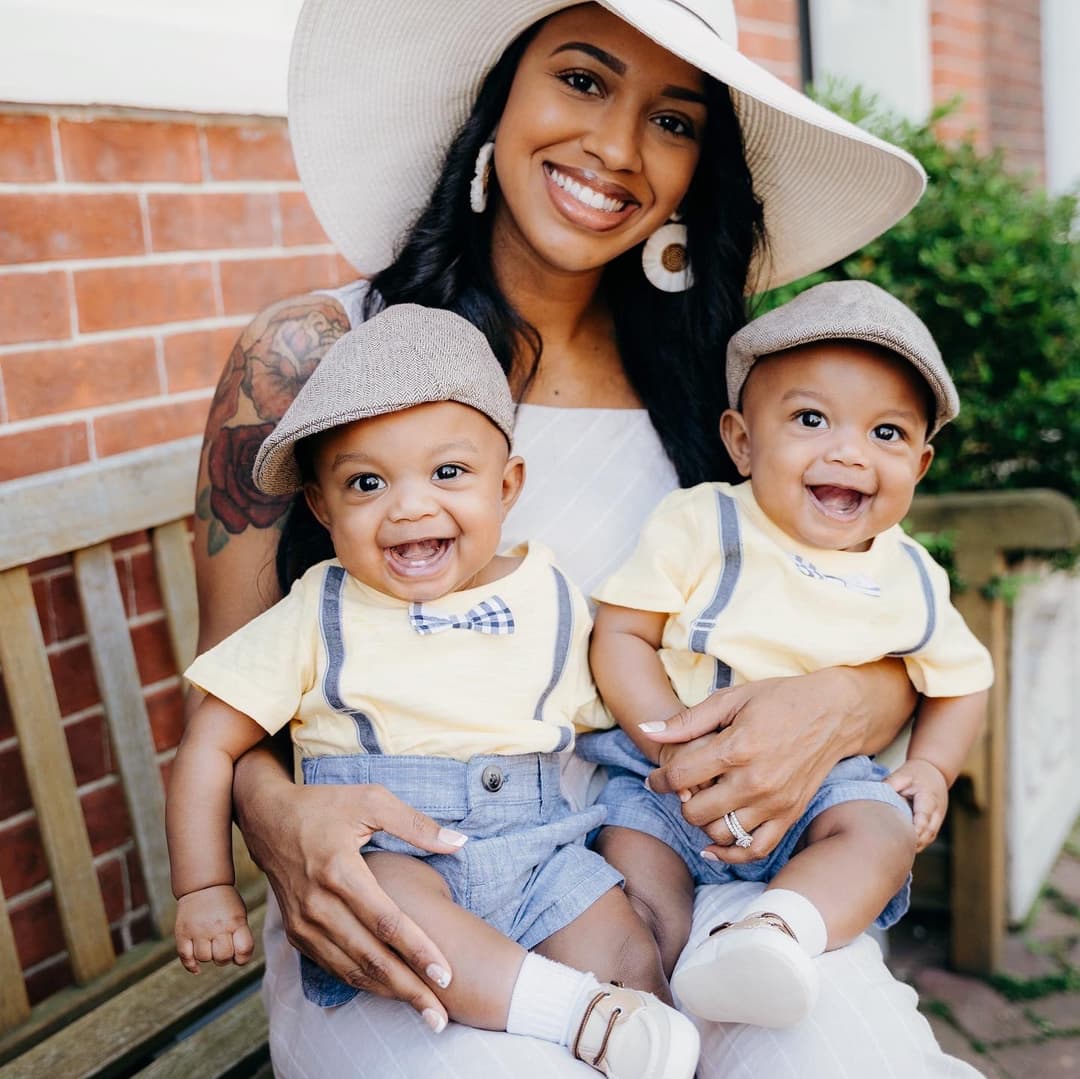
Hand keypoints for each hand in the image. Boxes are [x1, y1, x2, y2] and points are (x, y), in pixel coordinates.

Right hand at [175, 884, 253, 973]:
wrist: (203, 885)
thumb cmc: (225, 903)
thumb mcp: (239, 914)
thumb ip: (240, 936)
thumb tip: (238, 960)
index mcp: (235, 921)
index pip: (244, 949)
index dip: (243, 958)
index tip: (239, 955)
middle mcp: (217, 926)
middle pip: (223, 957)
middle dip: (224, 959)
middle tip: (222, 950)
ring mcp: (198, 930)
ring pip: (204, 958)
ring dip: (208, 957)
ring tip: (209, 946)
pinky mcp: (183, 933)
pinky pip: (185, 957)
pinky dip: (191, 965)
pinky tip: (197, 966)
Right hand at [235, 762, 465, 1030]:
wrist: (265, 817)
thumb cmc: (324, 805)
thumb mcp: (371, 800)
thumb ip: (416, 824)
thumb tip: (459, 842)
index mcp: (340, 870)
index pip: (386, 921)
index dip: (418, 950)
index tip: (447, 974)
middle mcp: (318, 903)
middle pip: (370, 956)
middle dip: (409, 989)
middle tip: (441, 1014)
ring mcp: (304, 922)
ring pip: (351, 969)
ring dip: (388, 993)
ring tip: (424, 1011)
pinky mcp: (296, 932)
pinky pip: (333, 966)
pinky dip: (363, 982)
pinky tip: (390, 991)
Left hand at [642, 672, 863, 862]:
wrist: (834, 713)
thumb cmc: (779, 700)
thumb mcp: (730, 699)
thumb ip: (687, 721)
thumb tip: (647, 731)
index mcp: (736, 748)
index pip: (680, 777)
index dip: (658, 780)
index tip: (654, 779)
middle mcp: (755, 782)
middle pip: (695, 812)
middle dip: (680, 801)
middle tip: (683, 789)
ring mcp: (774, 803)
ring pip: (720, 834)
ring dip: (703, 823)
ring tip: (703, 803)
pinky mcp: (789, 816)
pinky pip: (754, 850)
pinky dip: (731, 854)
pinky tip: (714, 845)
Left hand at [886, 758, 948, 850]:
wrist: (935, 770)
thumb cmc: (916, 773)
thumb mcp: (901, 775)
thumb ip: (889, 785)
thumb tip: (875, 797)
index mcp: (928, 799)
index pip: (923, 818)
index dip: (914, 830)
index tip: (902, 837)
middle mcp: (936, 811)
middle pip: (928, 832)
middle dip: (914, 842)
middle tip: (895, 849)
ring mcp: (938, 818)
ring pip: (929, 837)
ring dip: (916, 845)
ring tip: (898, 852)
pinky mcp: (935, 822)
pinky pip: (929, 837)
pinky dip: (919, 843)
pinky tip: (905, 848)